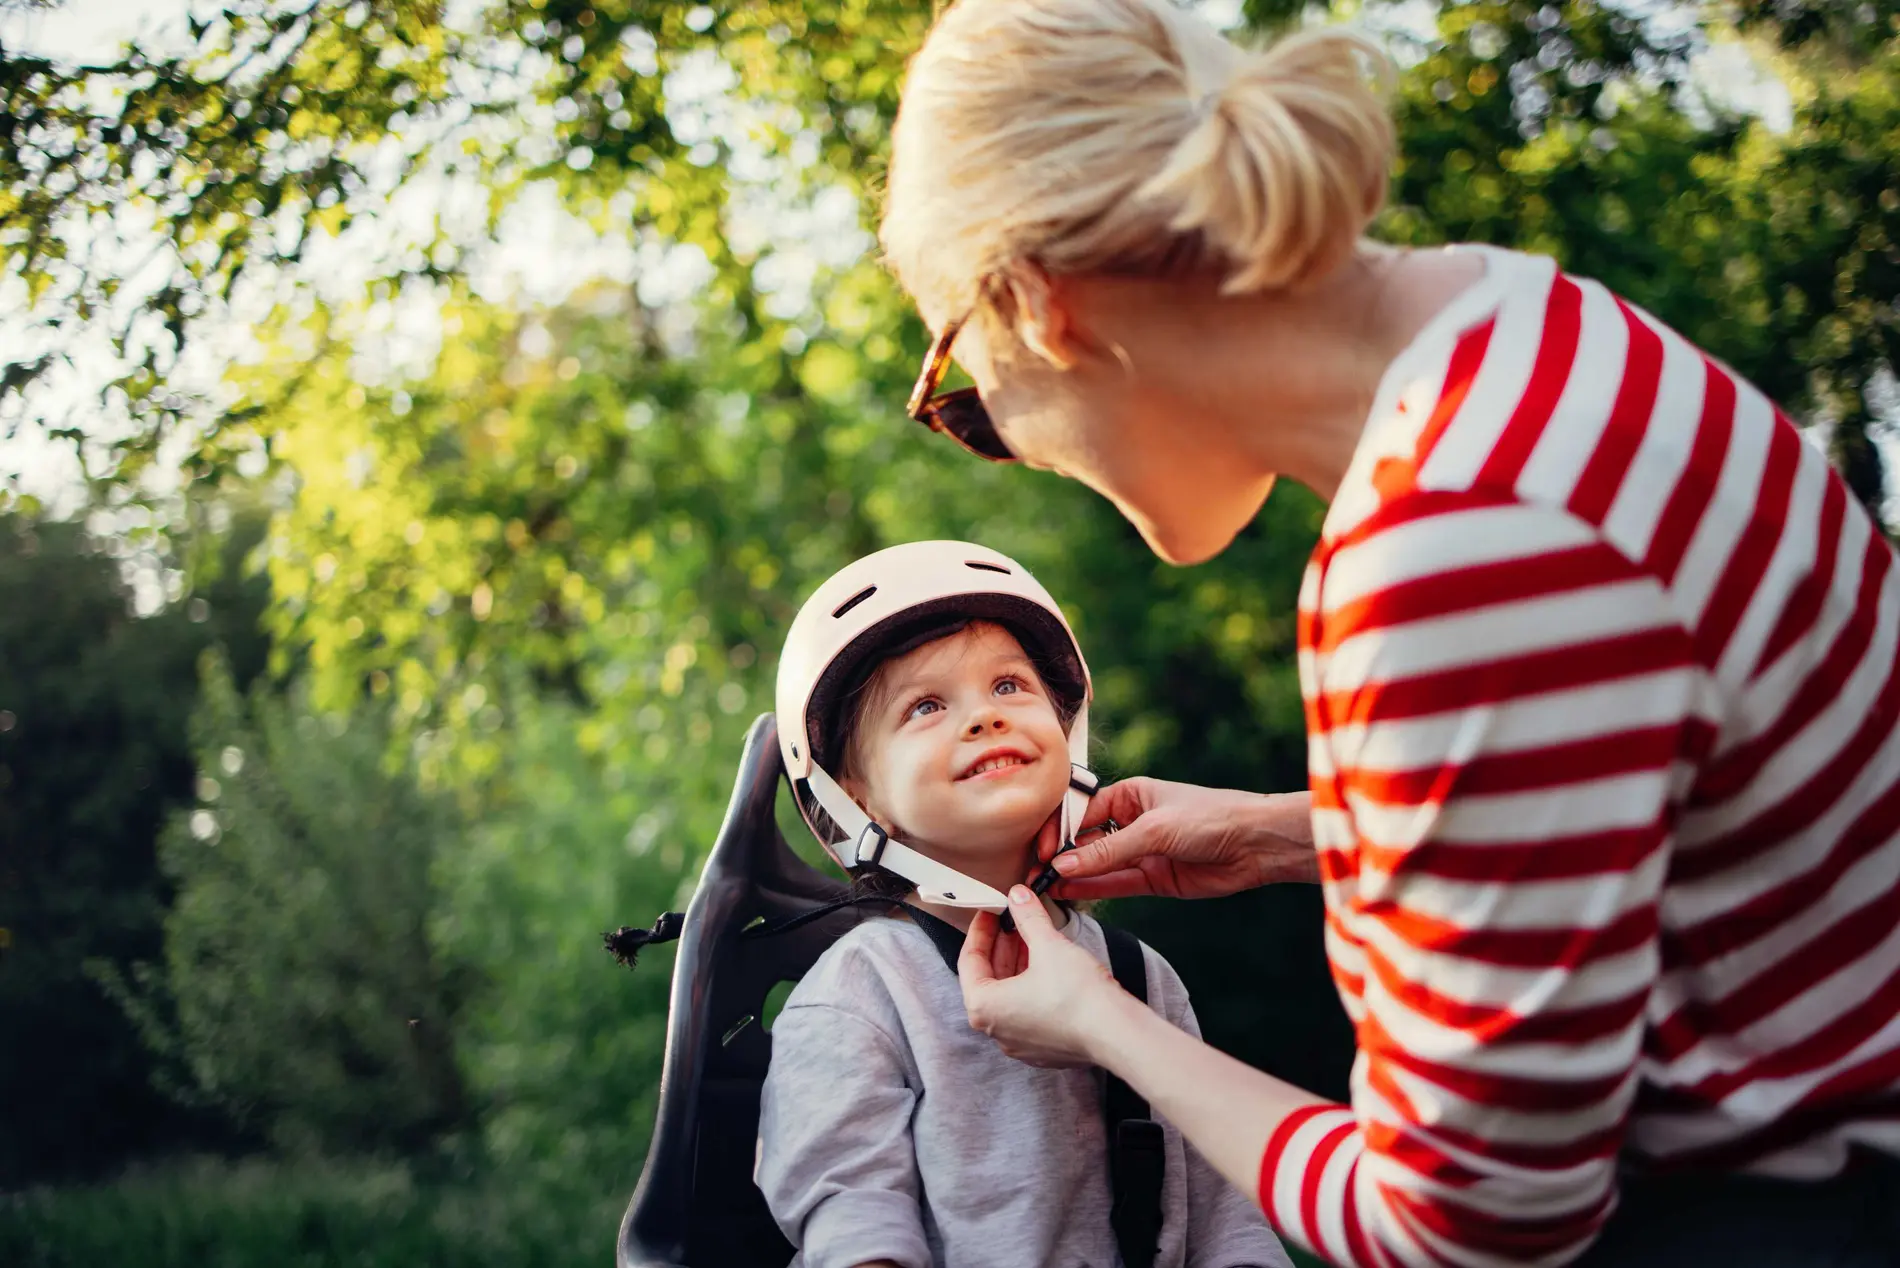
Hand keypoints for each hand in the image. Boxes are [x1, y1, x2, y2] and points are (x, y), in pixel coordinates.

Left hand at [958, 888, 1125, 1068]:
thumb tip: (1017, 895)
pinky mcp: (1044, 1049)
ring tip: (1031, 937)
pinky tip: (1048, 966)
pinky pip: (1028, 1011)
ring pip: (1010, 995)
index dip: (980, 930)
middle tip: (1012, 920)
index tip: (990, 912)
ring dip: (1017, 965)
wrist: (1117, 1034)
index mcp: (984, 1007)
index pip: (969, 961)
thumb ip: (1028, 917)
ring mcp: (1021, 1043)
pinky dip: (1032, 986)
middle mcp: (997, 1031)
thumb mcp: (1048, 945)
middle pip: (989, 979)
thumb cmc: (1077, 995)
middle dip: (1001, 946)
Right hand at [1044, 778, 1316, 900]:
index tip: (1042, 849)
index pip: (1082, 811)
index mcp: (1130, 795)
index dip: (1059, 830)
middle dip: (1061, 855)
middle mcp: (1132, 822)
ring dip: (1072, 876)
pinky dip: (1093, 890)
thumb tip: (1065, 864)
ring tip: (1042, 886)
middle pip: (1086, 840)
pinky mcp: (1153, 879)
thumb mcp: (1154, 829)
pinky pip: (1115, 884)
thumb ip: (1108, 851)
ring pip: (1098, 865)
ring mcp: (1142, 852)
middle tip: (1034, 871)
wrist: (1257, 844)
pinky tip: (1068, 893)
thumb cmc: (1211, 817)